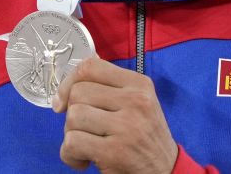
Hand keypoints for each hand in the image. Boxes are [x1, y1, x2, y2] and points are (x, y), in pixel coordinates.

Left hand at [53, 57, 178, 172]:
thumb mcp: (138, 104)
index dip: (68, 81)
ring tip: (86, 145)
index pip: (91, 67)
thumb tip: (72, 78)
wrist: (166, 171)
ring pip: (73, 116)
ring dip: (71, 135)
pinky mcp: (115, 151)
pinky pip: (72, 142)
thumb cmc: (144, 138)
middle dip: (71, 114)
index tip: (63, 99)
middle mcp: (136, 101)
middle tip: (84, 130)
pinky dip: (69, 155)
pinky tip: (83, 160)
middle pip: (78, 92)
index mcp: (139, 84)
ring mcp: (127, 126)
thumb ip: (110, 87)